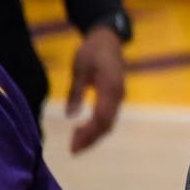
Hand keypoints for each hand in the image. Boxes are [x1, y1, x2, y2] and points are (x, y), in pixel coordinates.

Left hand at [66, 25, 126, 153]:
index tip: (74, 144)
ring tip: (76, 143)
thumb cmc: (92, 51)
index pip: (101, 118)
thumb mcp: (79, 68)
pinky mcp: (116, 97)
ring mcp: (119, 96)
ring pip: (109, 122)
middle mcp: (118, 95)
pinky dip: (97, 127)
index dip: (88, 134)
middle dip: (91, 139)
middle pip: (107, 125)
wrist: (108, 38)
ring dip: (94, 135)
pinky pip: (108, 116)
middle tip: (73, 150)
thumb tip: (70, 115)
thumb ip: (75, 92)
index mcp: (110, 88)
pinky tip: (84, 130)